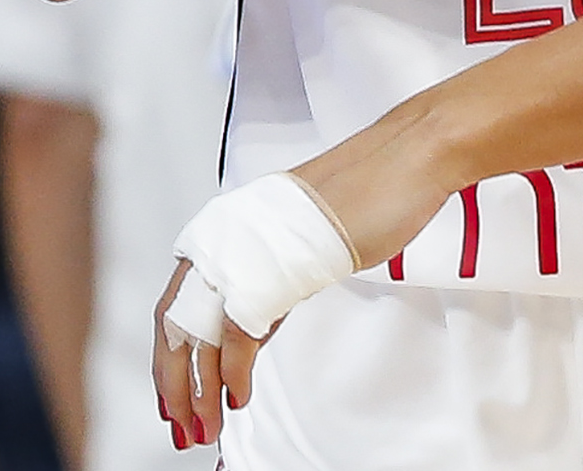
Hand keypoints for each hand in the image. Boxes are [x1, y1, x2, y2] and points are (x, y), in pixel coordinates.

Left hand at [153, 104, 468, 445]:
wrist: (409, 157)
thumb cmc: (373, 187)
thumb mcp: (307, 242)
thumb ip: (272, 281)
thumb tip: (252, 328)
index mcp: (230, 226)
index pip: (180, 304)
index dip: (172, 356)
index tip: (176, 396)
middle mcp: (226, 237)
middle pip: (177, 326)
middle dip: (175, 385)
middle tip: (181, 425)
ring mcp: (248, 250)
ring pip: (200, 336)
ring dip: (200, 390)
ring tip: (205, 426)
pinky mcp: (278, 266)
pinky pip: (238, 334)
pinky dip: (233, 372)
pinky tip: (238, 395)